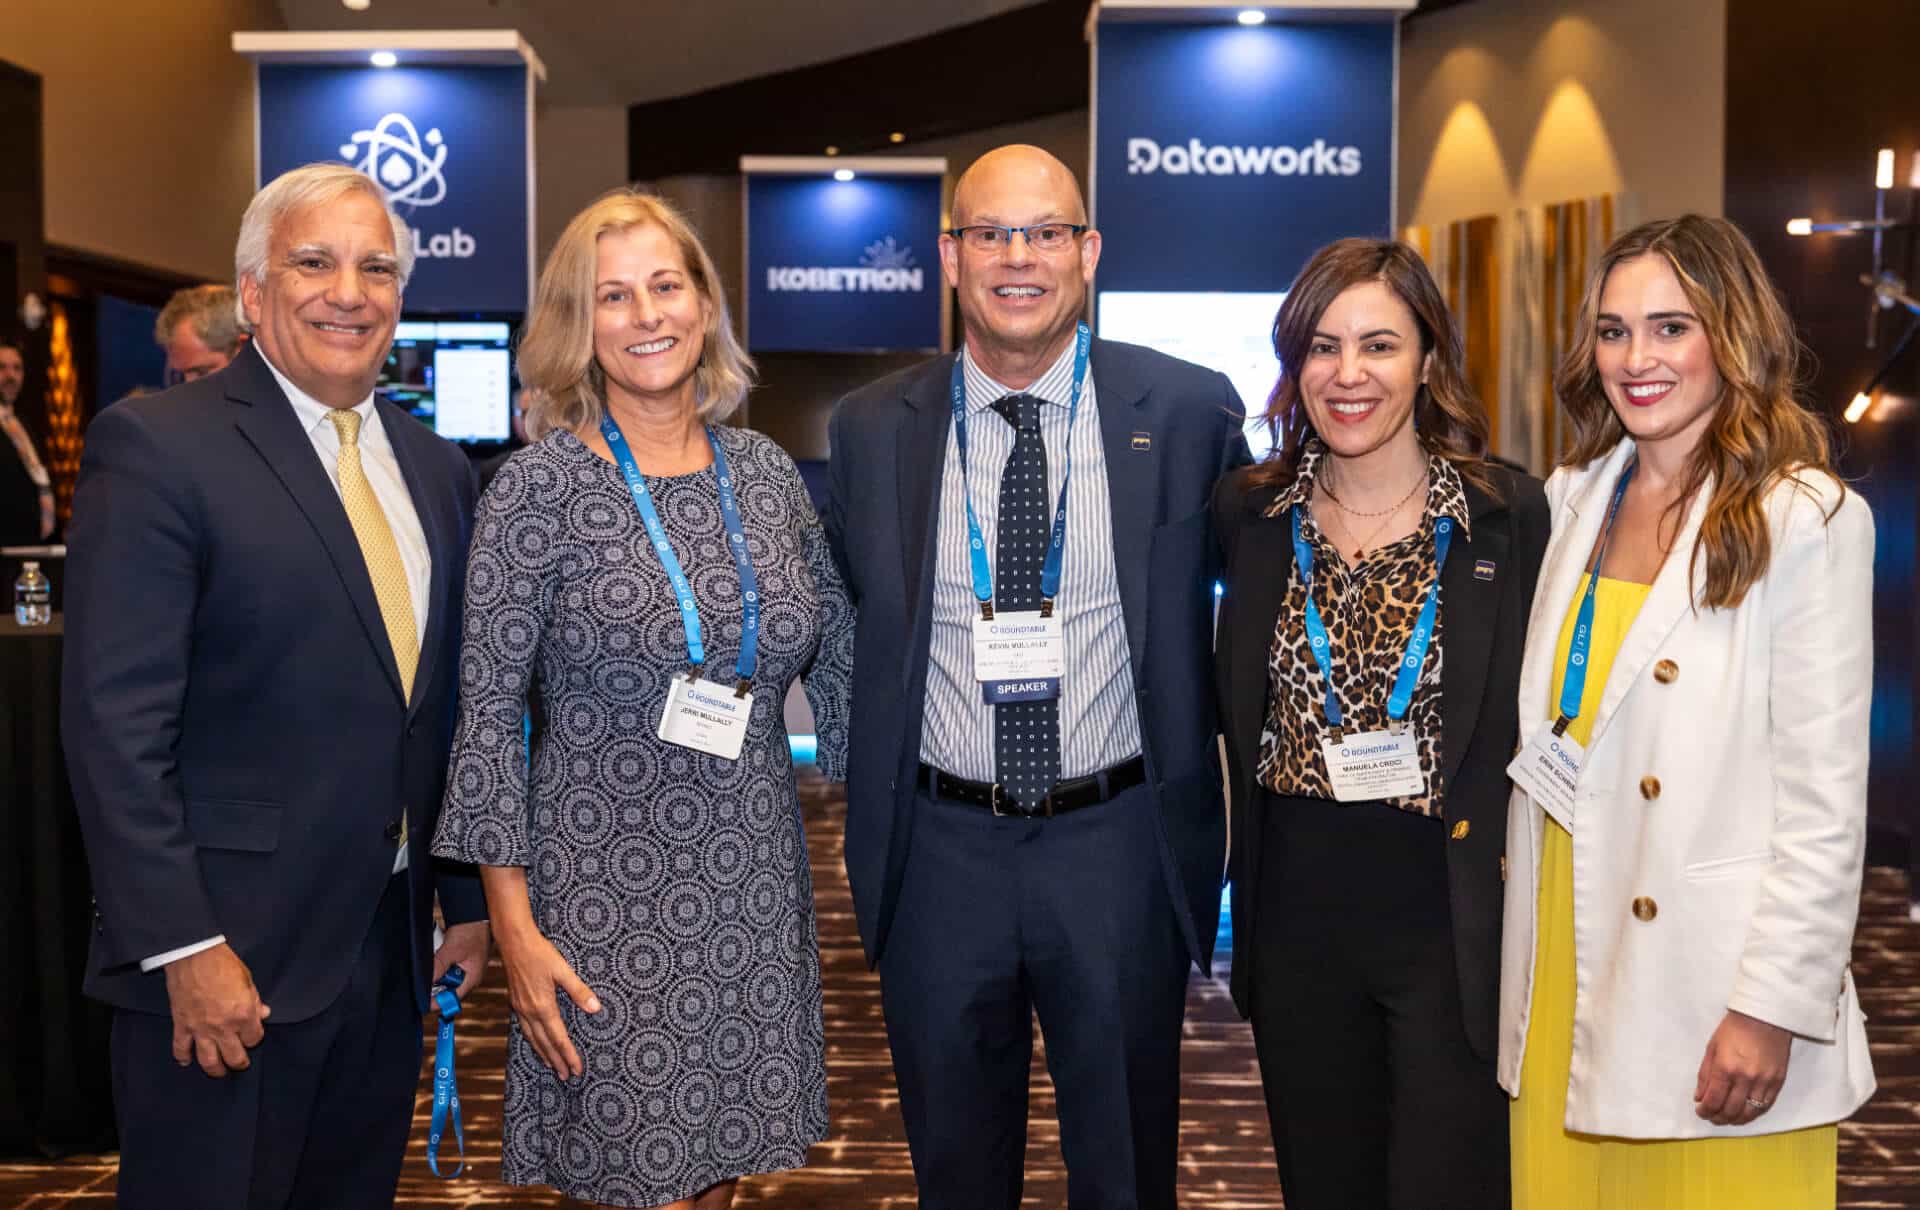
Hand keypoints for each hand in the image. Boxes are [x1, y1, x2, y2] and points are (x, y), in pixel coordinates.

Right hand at [163, 942, 270, 1077]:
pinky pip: (180, 1048)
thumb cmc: (223, 964)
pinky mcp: (181, 1025)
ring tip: (219, 1071)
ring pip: (208, 1060)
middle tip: (240, 1063)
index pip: (254, 1038)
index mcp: (243, 1014)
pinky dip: (182, 1057)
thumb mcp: (247, 980)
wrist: (193, 955)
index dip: (254, 1037)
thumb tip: (264, 1014)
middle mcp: (223, 1027)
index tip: (252, 1034)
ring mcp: (200, 1028)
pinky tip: (186, 1062)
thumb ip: (255, 1001)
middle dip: (239, 1062)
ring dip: (215, 1070)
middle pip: (234, 1056)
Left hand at [432, 921, 491, 1007]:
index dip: (438, 1001)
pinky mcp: (460, 962)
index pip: (453, 998)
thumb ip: (439, 967)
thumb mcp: (452, 950)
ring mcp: (465, 969)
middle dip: (436, 984)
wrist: (474, 915)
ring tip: (438, 958)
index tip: (423, 1001)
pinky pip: (446, 969)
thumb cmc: (471, 932)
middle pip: (447, 990)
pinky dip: (440, 964)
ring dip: (438, 972)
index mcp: (472, 978)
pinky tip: (440, 953)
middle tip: (430, 974)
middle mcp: (470, 977)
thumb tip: (426, 982)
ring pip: (445, 979)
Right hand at [495, 927, 599, 1078]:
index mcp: (543, 1007)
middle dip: (556, 1061)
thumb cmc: (540, 953)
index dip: (569, 1055)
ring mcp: (520, 1008)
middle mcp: (529, 1012)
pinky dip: (532, 1040)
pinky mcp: (515, 1003)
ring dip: (543, 1054)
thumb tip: (595, 1008)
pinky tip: (536, 1042)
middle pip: (545, 1043)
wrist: (513, 942)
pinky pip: (524, 1029)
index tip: (577, 1069)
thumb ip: (579, 990)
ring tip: (551, 1066)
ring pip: (532, 1038)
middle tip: (566, 1076)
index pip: (559, 1038)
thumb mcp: (563, 970)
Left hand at [1694, 1009, 1791, 1124]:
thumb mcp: (1712, 1048)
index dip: (1705, 1110)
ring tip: (1726, 1118)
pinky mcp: (1778, 1082)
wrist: (1765, 1017)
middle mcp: (1745, 1078)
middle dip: (1718, 1117)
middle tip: (1712, 1117)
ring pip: (1749, 1112)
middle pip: (1730, 1110)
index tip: (1700, 1111)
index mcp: (1725, 1067)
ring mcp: (1763, 1081)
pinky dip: (1753, 1113)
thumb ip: (1705, 1075)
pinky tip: (1744, 1113)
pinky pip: (1765, 1106)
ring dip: (1735, 1119)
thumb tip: (1699, 1097)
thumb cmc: (1734, 1029)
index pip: (1713, 1100)